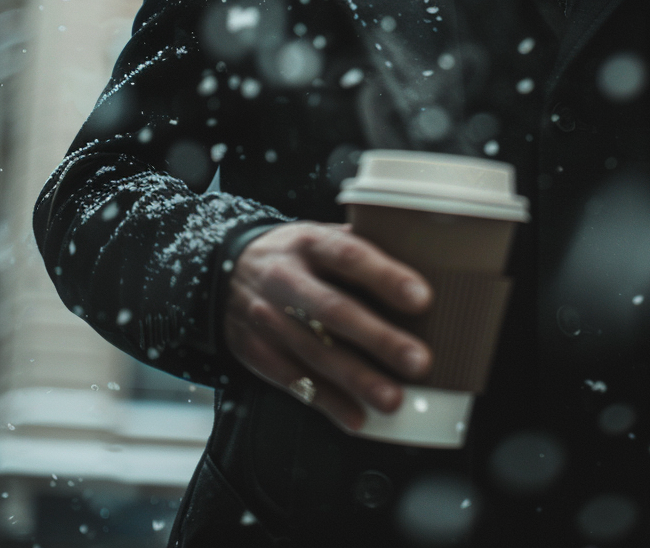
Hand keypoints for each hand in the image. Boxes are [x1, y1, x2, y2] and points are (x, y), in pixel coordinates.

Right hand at [223, 221, 433, 430]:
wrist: (224, 272)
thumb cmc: (293, 254)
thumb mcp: (319, 234)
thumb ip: (361, 245)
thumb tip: (422, 256)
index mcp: (308, 243)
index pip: (349, 256)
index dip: (386, 277)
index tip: (422, 299)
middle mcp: (284, 279)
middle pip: (334, 311)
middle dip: (379, 339)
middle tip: (419, 361)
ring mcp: (267, 318)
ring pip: (315, 353)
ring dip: (357, 380)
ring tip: (393, 399)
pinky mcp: (256, 353)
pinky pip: (294, 381)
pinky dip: (328, 402)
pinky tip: (357, 417)